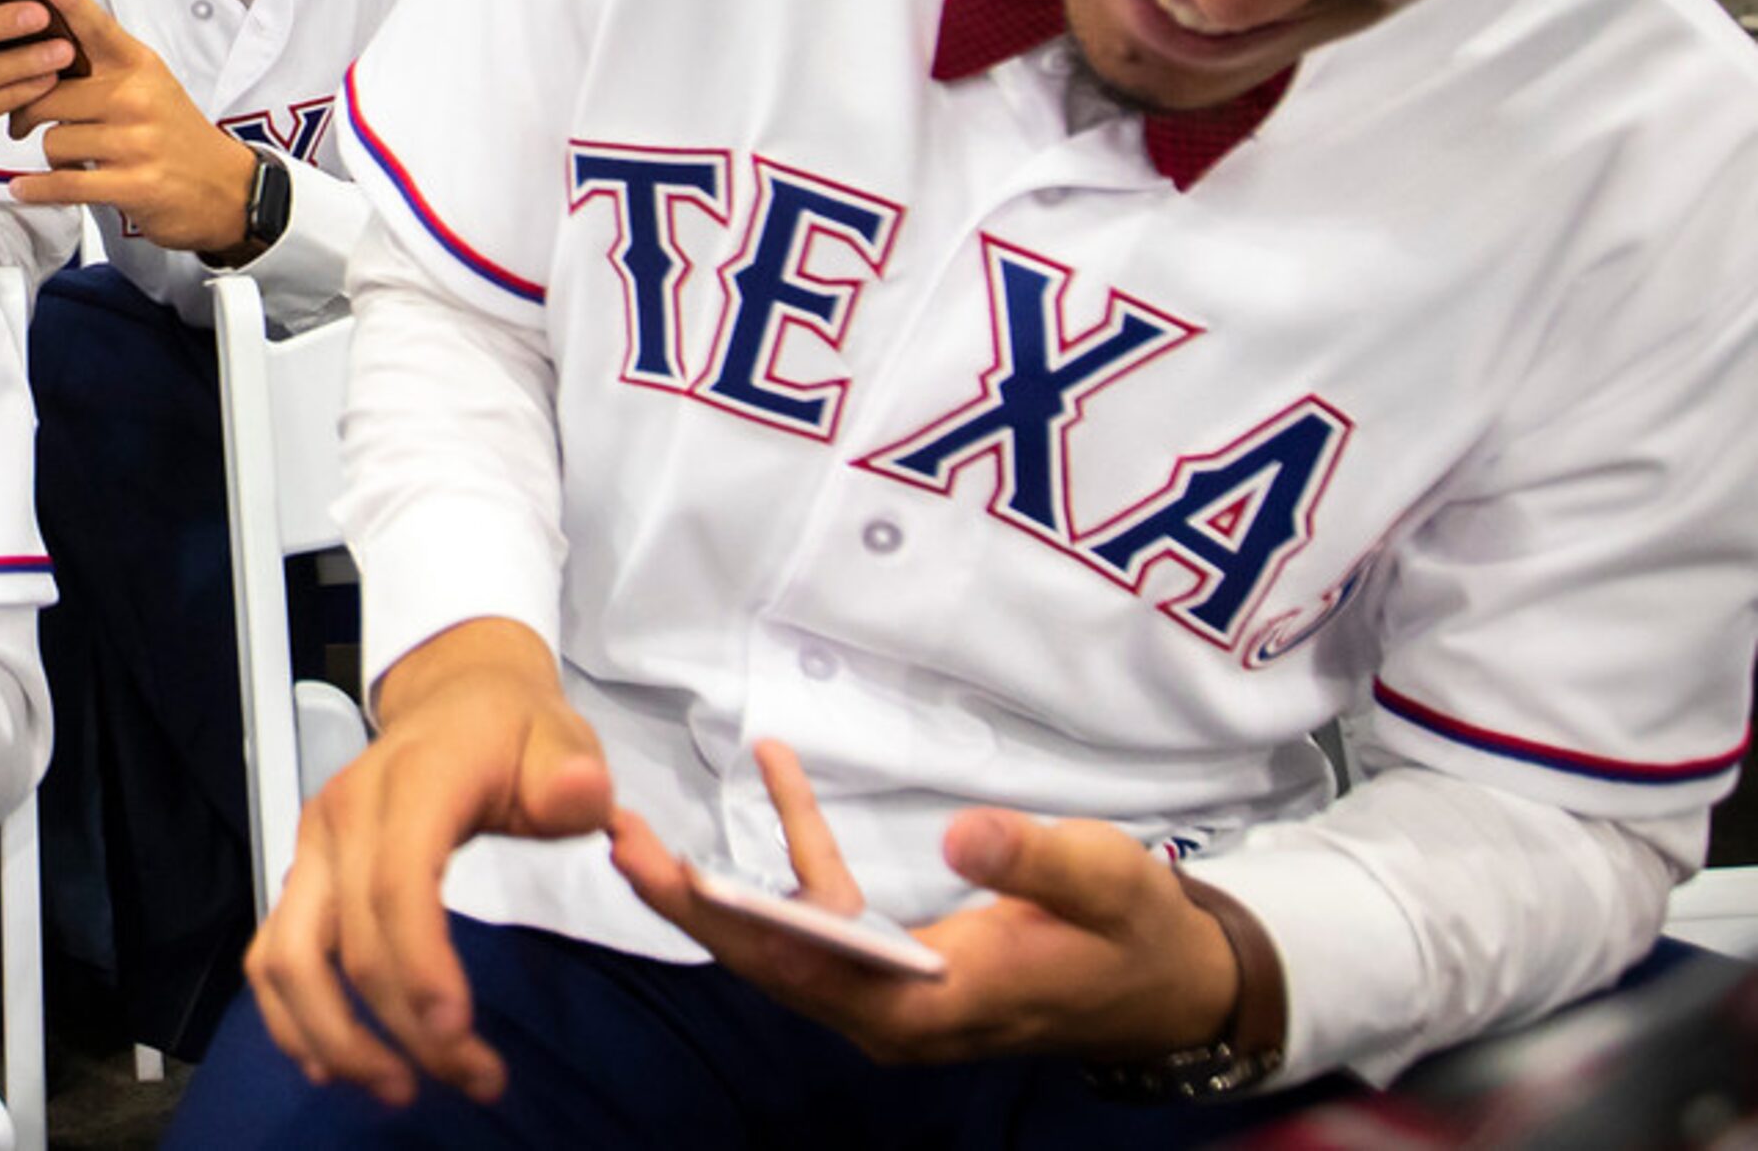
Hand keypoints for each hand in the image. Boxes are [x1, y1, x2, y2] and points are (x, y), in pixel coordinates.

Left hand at [5, 0, 259, 253]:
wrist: (223, 187)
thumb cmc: (175, 134)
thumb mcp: (151, 85)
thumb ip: (104, 67)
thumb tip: (43, 50)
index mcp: (140, 67)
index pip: (99, 28)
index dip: (71, 2)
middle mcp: (137, 98)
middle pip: (50, 95)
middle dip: (28, 112)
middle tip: (22, 121)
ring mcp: (136, 142)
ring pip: (53, 141)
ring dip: (50, 157)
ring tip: (66, 160)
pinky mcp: (132, 184)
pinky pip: (64, 183)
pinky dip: (38, 190)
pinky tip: (24, 188)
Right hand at [245, 619, 611, 1107]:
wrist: (457, 695)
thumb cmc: (515, 730)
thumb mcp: (560, 737)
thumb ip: (571, 774)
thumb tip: (579, 794)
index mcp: (412, 781)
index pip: (397, 882)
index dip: (419, 966)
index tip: (459, 1038)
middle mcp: (345, 814)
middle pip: (345, 940)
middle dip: (400, 1027)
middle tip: (472, 1080)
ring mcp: (314, 844)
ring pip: (288, 956)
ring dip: (332, 1037)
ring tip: (397, 1089)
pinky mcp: (304, 872)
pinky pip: (273, 955)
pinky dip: (293, 1018)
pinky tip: (332, 1063)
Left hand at [609, 740, 1240, 1064]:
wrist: (1164, 986)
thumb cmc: (1135, 936)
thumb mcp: (1105, 884)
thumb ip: (1036, 861)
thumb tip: (965, 835)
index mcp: (938, 1006)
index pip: (818, 972)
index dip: (745, 928)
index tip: (680, 881)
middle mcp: (895, 1016)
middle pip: (773, 963)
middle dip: (691, 907)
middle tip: (619, 843)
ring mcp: (888, 996)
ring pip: (782, 944)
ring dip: (713, 888)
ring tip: (640, 828)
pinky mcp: (893, 968)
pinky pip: (824, 912)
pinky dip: (794, 850)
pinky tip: (776, 767)